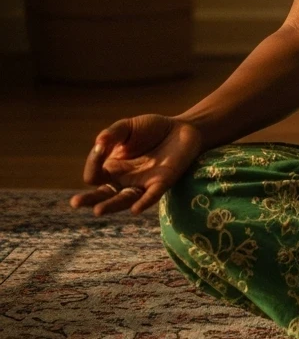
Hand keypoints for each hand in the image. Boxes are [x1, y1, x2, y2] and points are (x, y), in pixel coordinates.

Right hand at [68, 114, 203, 216]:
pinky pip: (151, 196)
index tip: (101, 145)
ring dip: (111, 206)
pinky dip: (143, 202)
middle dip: (88, 200)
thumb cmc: (152, 129)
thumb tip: (99, 143)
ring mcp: (142, 184)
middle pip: (102, 195)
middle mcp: (123, 180)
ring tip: (98, 211)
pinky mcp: (161, 183)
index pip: (94, 174)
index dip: (94, 161)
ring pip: (123, 200)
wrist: (183, 129)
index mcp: (111, 168)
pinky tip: (135, 209)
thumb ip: (112, 134)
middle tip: (75, 202)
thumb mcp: (128, 127)